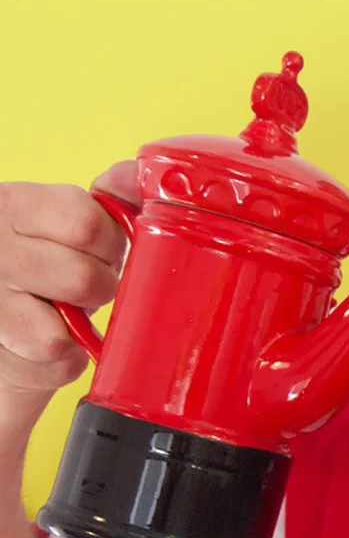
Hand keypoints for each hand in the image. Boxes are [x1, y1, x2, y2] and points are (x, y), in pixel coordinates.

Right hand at [0, 161, 138, 398]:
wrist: (6, 326)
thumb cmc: (46, 266)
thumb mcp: (70, 221)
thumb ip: (111, 196)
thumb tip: (144, 175)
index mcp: (13, 206)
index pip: (85, 224)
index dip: (110, 244)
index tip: (101, 249)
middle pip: (83, 279)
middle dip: (99, 287)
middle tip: (85, 285)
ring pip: (64, 328)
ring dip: (79, 326)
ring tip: (64, 312)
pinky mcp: (1, 354)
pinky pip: (58, 363)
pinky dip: (67, 361)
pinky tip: (49, 342)